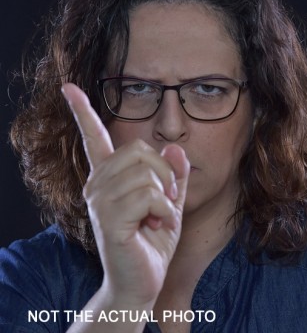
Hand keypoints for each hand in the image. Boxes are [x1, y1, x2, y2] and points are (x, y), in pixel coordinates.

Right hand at [62, 83, 189, 307]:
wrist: (142, 282)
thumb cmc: (152, 244)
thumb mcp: (171, 205)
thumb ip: (174, 177)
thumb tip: (174, 148)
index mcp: (109, 179)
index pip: (94, 139)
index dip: (83, 112)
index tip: (69, 87)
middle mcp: (97, 185)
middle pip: (139, 149)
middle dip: (165, 172)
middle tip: (167, 200)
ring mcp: (100, 202)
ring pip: (146, 173)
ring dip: (166, 195)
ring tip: (159, 217)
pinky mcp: (108, 219)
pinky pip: (149, 195)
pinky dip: (164, 210)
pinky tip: (156, 225)